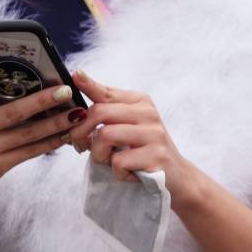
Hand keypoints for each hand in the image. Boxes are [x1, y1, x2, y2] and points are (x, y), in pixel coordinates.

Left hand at [67, 73, 203, 198]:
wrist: (176, 176)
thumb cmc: (143, 152)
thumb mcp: (126, 128)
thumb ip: (104, 115)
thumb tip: (75, 102)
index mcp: (140, 102)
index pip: (106, 92)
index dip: (88, 85)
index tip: (75, 75)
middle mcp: (148, 114)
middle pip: (100, 112)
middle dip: (81, 132)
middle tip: (82, 147)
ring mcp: (154, 134)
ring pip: (105, 135)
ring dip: (99, 155)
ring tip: (111, 162)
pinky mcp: (156, 156)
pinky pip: (118, 161)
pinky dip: (117, 172)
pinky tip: (130, 173)